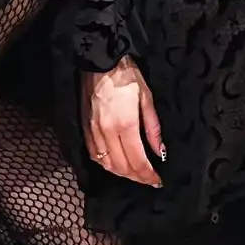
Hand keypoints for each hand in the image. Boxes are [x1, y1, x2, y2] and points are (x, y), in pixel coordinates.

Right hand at [82, 58, 162, 186]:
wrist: (100, 62)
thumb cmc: (127, 75)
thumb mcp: (146, 97)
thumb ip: (153, 127)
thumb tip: (159, 150)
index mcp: (125, 124)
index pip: (137, 160)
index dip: (148, 175)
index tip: (157, 181)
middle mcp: (107, 133)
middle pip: (122, 167)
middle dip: (137, 177)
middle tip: (148, 180)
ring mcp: (94, 133)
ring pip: (107, 165)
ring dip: (122, 174)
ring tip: (135, 174)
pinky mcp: (85, 130)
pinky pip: (95, 156)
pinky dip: (107, 165)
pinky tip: (116, 165)